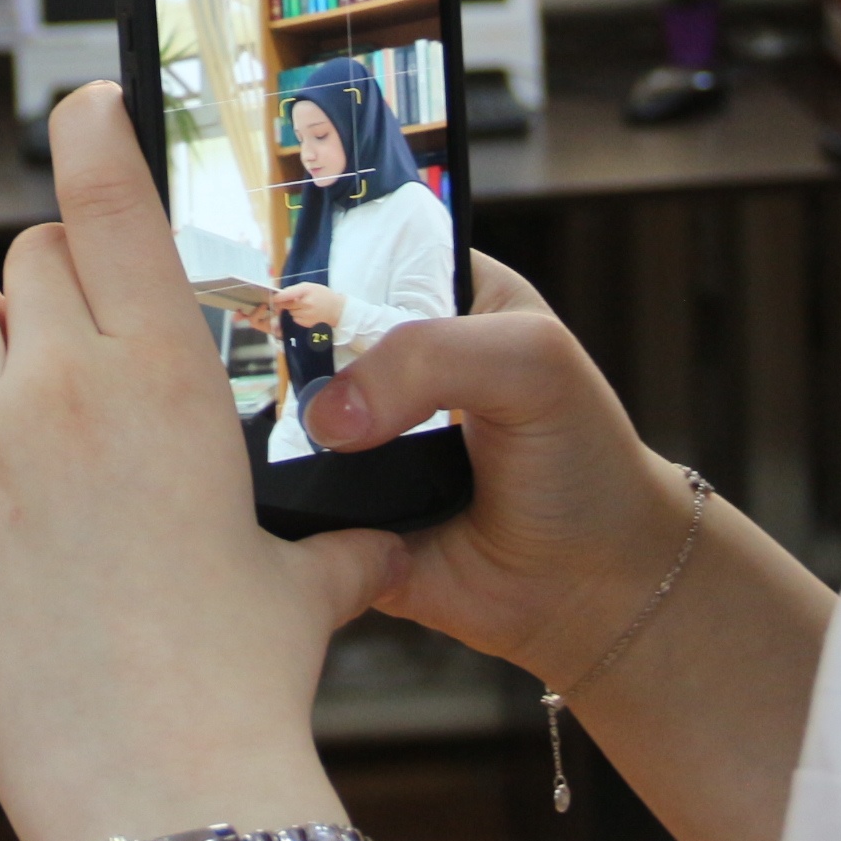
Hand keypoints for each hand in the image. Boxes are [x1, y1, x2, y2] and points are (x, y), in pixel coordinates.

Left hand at [0, 85, 394, 840]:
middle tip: (67, 345)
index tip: (87, 104)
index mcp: (167, 379)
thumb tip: (376, 548)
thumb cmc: (242, 685)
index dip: (92, 128)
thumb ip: (329, 544)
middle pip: (23, 259)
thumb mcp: (299, 588)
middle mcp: (67, 390)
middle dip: (44, 288)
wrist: (167, 781)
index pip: (111, 199)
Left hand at [269, 281, 345, 332]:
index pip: (287, 294)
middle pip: (287, 305)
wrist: (337, 310)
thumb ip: (295, 289)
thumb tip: (280, 294)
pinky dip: (297, 316)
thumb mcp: (310, 286)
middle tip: (294, 301)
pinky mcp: (307, 324)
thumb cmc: (323, 295)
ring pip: (290, 313)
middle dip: (286, 303)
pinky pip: (296, 319)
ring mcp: (307, 315)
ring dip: (293, 310)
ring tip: (303, 306)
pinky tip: (306, 313)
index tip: (274, 298)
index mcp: (307, 291)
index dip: (278, 297)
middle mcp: (306, 304)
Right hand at [296, 251, 837, 840]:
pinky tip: (260, 490)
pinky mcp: (335, 511)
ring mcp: (355, 437)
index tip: (267, 278)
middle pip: (297, 334)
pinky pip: (282, 499)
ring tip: (250, 427)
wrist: (599, 588)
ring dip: (266, 426)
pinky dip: (274, 500)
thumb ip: (428, 356)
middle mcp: (383, 362)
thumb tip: (327, 415)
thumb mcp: (530, 363)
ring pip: (275, 415)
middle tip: (241, 356)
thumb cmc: (583, 457)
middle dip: (270, 346)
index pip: (351, 252)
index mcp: (434, 296)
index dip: (308, 261)